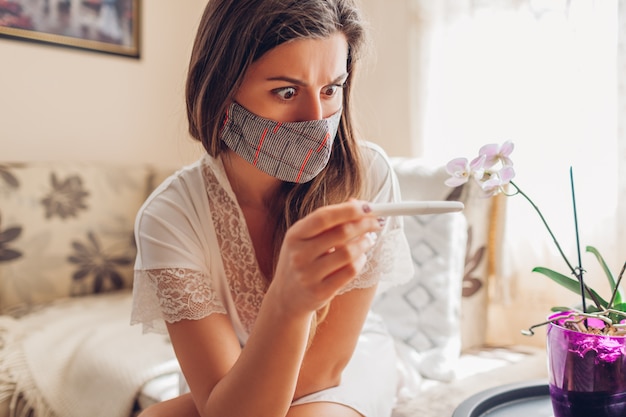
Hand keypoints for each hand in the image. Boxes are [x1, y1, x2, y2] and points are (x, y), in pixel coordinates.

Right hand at [269, 200, 380, 316]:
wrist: (286, 298)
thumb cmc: (302, 259)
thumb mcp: (305, 237)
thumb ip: (328, 221)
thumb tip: (358, 203)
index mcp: (294, 235)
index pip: (324, 217)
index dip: (348, 210)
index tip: (367, 207)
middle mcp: (299, 254)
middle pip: (340, 233)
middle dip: (364, 224)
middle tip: (376, 222)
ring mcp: (309, 275)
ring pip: (349, 253)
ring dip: (365, 243)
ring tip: (369, 240)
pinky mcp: (321, 291)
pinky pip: (350, 271)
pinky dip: (361, 261)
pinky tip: (361, 257)